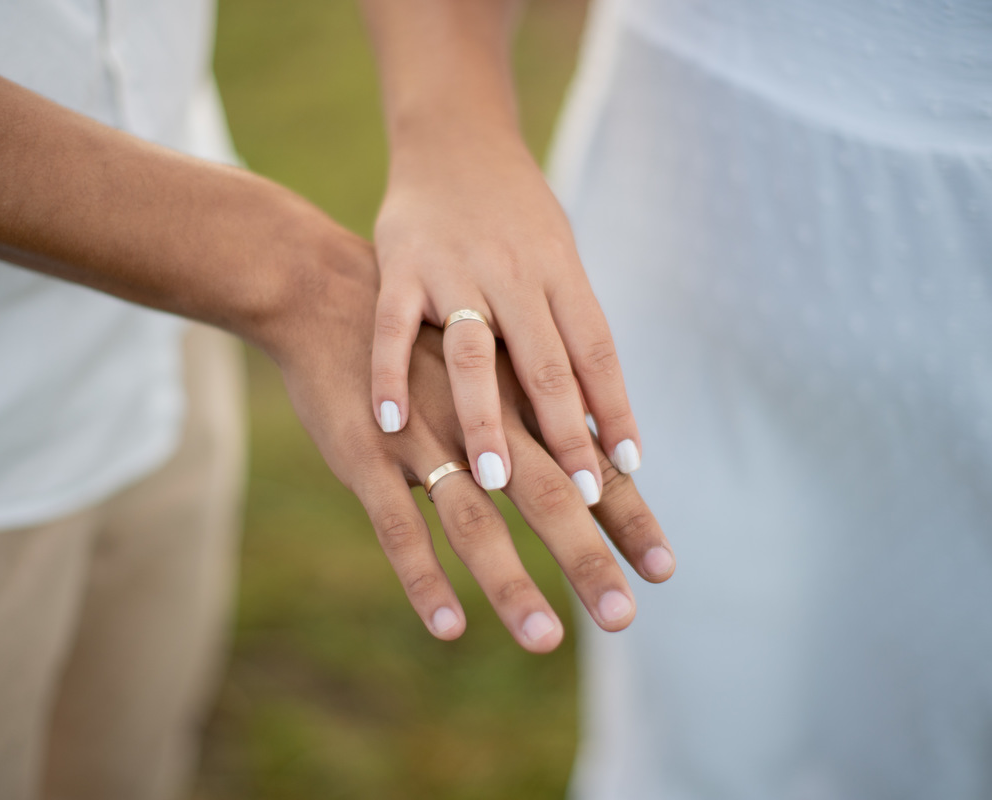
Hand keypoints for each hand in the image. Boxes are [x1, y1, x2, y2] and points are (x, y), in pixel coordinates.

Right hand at [272, 231, 672, 651]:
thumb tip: (590, 455)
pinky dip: (421, 575)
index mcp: (515, 400)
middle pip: (546, 494)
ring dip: (510, 579)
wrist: (328, 290)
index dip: (626, 515)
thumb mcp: (486, 363)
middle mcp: (480, 420)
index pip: (582, 464)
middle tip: (623, 618)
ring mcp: (422, 437)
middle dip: (586, 558)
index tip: (664, 570)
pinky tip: (448, 626)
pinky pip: (394, 523)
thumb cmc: (419, 339)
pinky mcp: (366, 452)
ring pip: (473, 517)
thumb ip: (531, 412)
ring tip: (545, 638)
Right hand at [368, 131, 641, 509]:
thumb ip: (569, 332)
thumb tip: (599, 419)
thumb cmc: (516, 219)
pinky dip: (390, 372)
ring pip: (472, 352)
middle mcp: (515, 272)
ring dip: (483, 417)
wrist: (453, 141)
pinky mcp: (400, 266)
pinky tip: (388, 422)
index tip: (627, 469)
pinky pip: (393, 327)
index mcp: (560, 273)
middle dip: (562, 432)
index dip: (614, 410)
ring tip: (491, 479)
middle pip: (545, 362)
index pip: (596, 351)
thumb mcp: (556, 261)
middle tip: (577, 498)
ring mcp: (455, 269)